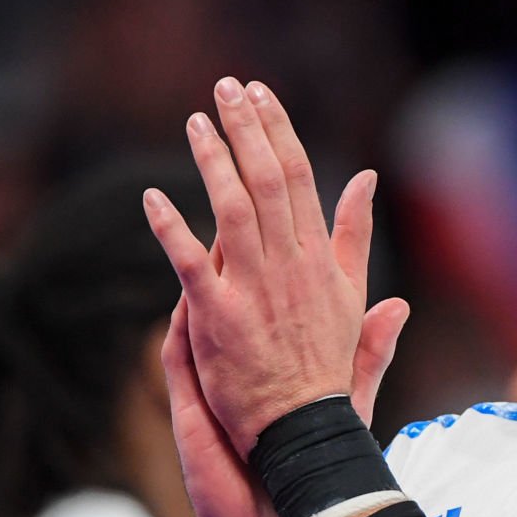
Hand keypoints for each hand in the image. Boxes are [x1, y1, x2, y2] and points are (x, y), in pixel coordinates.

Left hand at [146, 78, 390, 454]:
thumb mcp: (352, 294)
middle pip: (269, 180)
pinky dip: (170, 226)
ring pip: (234, 209)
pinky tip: (151, 197)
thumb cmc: (327, 367)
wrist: (306, 428)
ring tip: (195, 122)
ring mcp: (255, 290)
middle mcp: (290, 266)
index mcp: (321, 258)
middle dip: (246, 129)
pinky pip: (190, 261)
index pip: (301, 177)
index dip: (278, 130)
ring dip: (213, 161)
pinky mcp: (219, 317)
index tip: (260, 95)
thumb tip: (366, 179)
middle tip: (225, 88)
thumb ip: (356, 234)